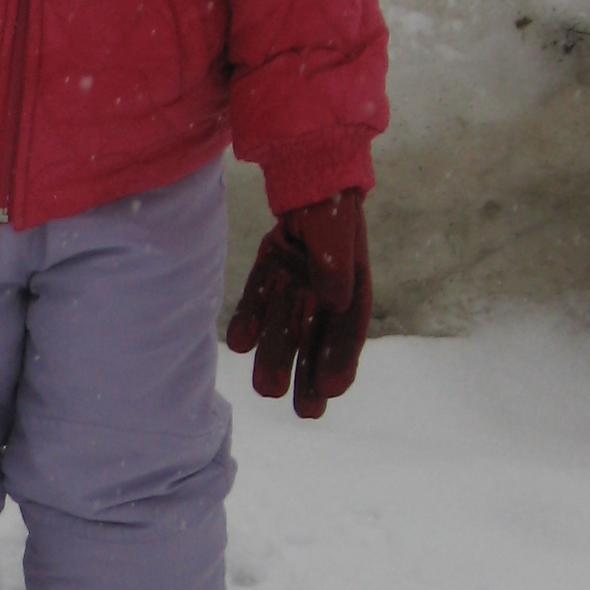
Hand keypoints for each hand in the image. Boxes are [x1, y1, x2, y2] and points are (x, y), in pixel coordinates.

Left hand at [226, 191, 370, 418]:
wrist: (304, 177)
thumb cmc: (330, 208)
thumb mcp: (337, 231)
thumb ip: (335, 265)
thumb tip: (334, 301)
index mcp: (352, 288)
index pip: (348, 330)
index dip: (341, 359)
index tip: (331, 389)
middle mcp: (323, 294)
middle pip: (316, 340)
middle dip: (310, 375)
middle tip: (306, 412)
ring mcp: (294, 286)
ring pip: (284, 327)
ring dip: (276, 357)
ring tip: (267, 388)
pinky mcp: (268, 276)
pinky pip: (256, 303)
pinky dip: (248, 322)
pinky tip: (238, 344)